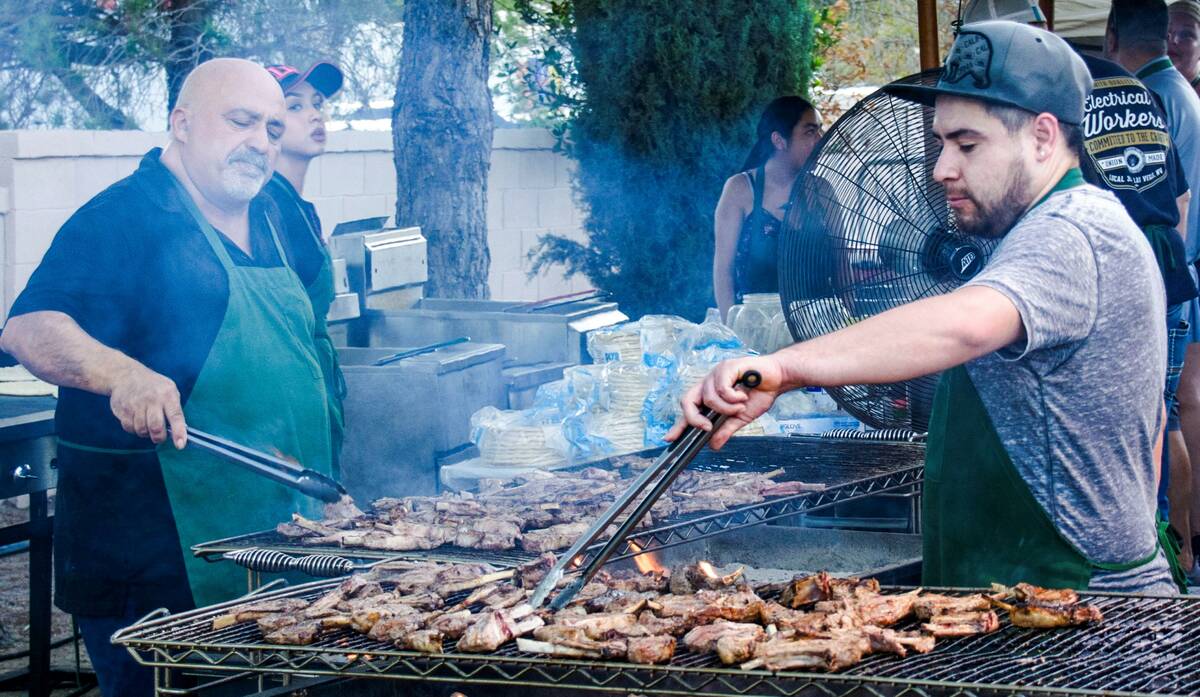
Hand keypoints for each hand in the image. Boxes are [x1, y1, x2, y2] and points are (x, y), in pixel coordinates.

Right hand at [109, 364, 186, 448]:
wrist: (126, 375)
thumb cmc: (154, 387)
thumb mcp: (170, 391)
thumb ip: (174, 410)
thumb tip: (179, 432)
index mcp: (167, 395)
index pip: (175, 416)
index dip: (179, 432)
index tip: (180, 445)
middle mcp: (152, 399)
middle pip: (156, 427)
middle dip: (159, 437)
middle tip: (160, 437)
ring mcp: (136, 404)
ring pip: (142, 430)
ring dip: (146, 433)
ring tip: (147, 424)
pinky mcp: (122, 409)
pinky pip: (129, 428)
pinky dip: (134, 429)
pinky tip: (136, 420)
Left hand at [666, 355, 785, 449]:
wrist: (778, 378)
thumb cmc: (759, 394)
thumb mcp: (740, 418)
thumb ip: (725, 430)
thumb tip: (713, 446)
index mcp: (709, 394)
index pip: (689, 409)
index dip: (679, 424)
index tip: (669, 439)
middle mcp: (708, 383)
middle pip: (687, 400)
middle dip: (694, 417)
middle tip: (708, 428)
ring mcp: (716, 374)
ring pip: (708, 399)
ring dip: (726, 408)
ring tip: (740, 406)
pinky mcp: (726, 367)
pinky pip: (721, 389)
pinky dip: (733, 397)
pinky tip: (743, 395)